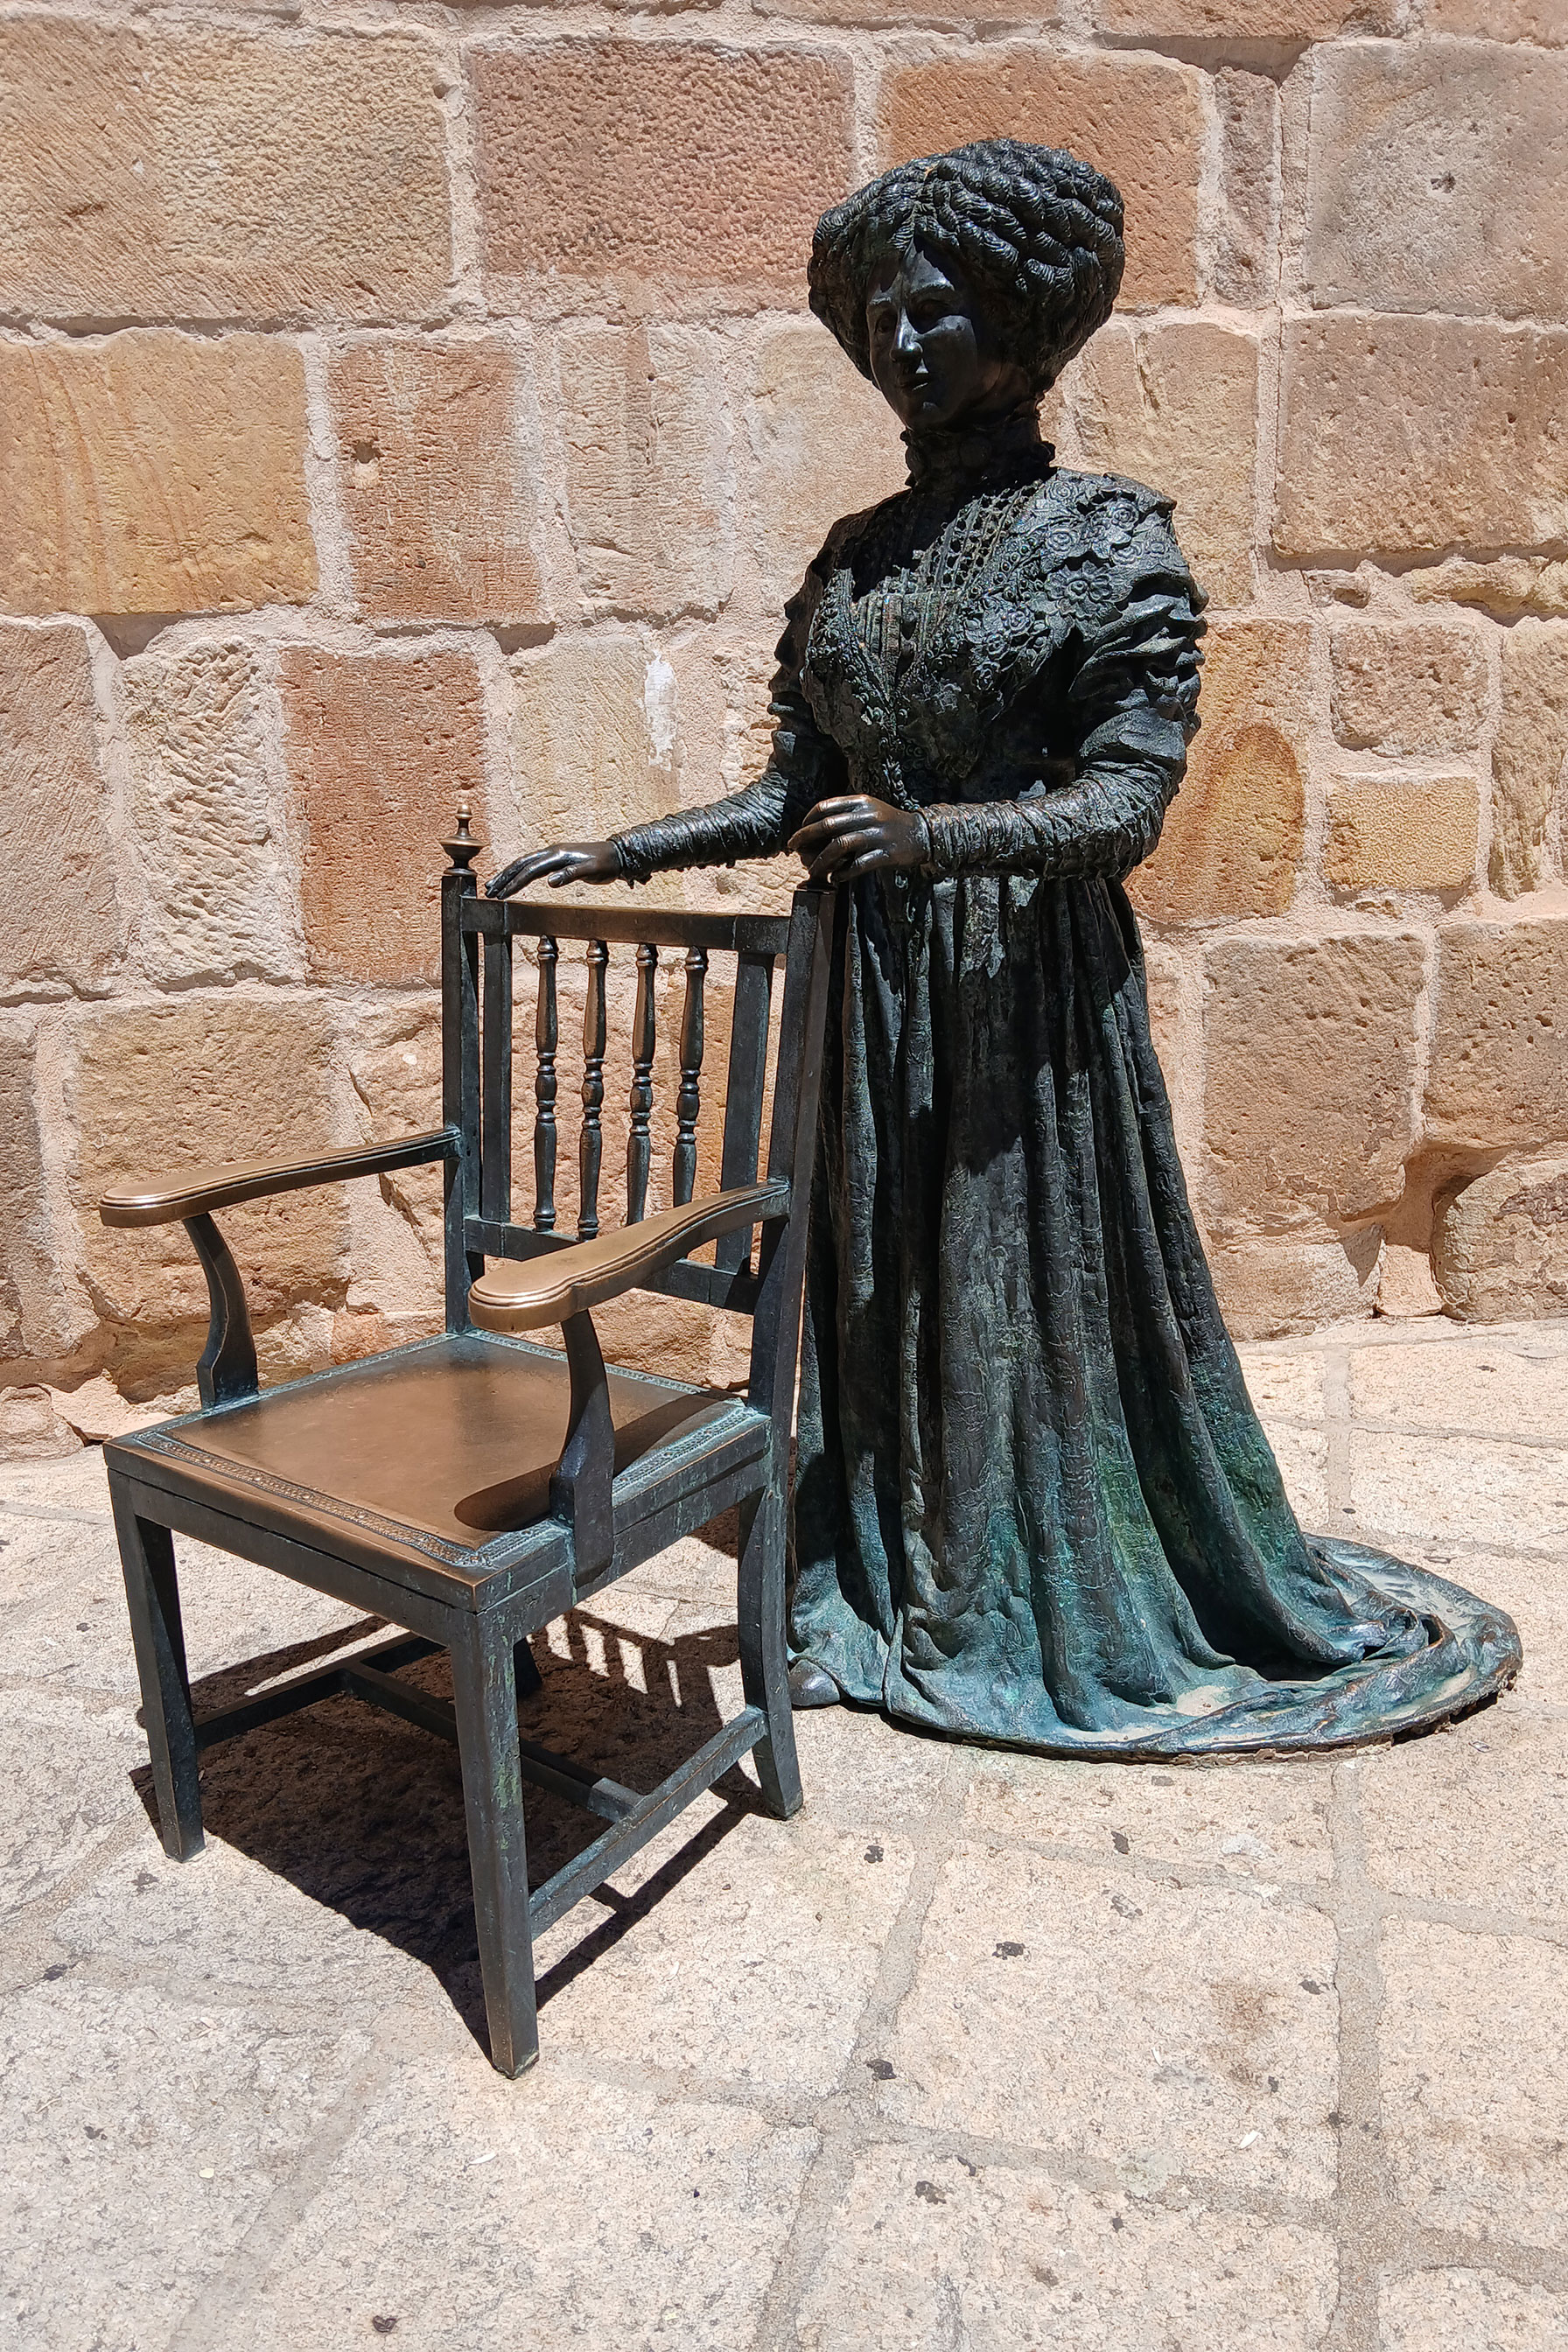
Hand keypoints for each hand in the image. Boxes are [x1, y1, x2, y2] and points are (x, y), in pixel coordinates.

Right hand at [485, 841, 619, 899]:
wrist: (617, 854)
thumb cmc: (606, 864)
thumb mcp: (592, 871)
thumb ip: (571, 874)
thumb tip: (549, 882)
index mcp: (558, 855)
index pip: (530, 870)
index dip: (514, 883)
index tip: (501, 895)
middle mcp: (552, 852)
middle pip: (521, 864)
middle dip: (504, 878)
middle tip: (489, 892)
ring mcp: (553, 855)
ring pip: (524, 864)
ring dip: (508, 876)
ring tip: (494, 887)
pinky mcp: (556, 859)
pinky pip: (533, 866)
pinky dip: (520, 874)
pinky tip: (514, 882)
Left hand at [786, 796, 930, 886]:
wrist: (922, 834)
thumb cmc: (889, 824)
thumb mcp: (870, 810)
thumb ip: (846, 814)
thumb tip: (815, 828)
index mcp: (861, 802)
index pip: (825, 807)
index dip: (808, 820)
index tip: (799, 832)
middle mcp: (868, 815)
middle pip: (828, 825)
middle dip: (806, 838)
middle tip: (794, 848)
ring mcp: (878, 835)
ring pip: (840, 846)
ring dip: (822, 860)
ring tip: (813, 870)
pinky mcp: (886, 854)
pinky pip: (858, 865)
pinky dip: (843, 873)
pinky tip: (835, 878)